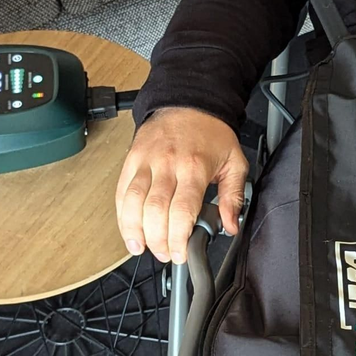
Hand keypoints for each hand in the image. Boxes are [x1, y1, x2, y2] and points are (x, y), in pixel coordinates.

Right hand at [115, 106, 248, 263]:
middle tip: (164, 254)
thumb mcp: (234, 162)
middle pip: (155, 211)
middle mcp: (168, 164)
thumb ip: (233, 196)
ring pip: (132, 202)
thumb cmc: (211, 133)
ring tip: (141, 248)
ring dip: (134, 231)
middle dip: (157, 240)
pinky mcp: (132, 159)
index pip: (182, 210)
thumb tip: (231, 225)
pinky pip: (121, 190)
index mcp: (194, 167)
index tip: (180, 253)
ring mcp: (146, 161)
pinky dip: (121, 214)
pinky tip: (128, 230)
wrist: (189, 101)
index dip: (178, 238)